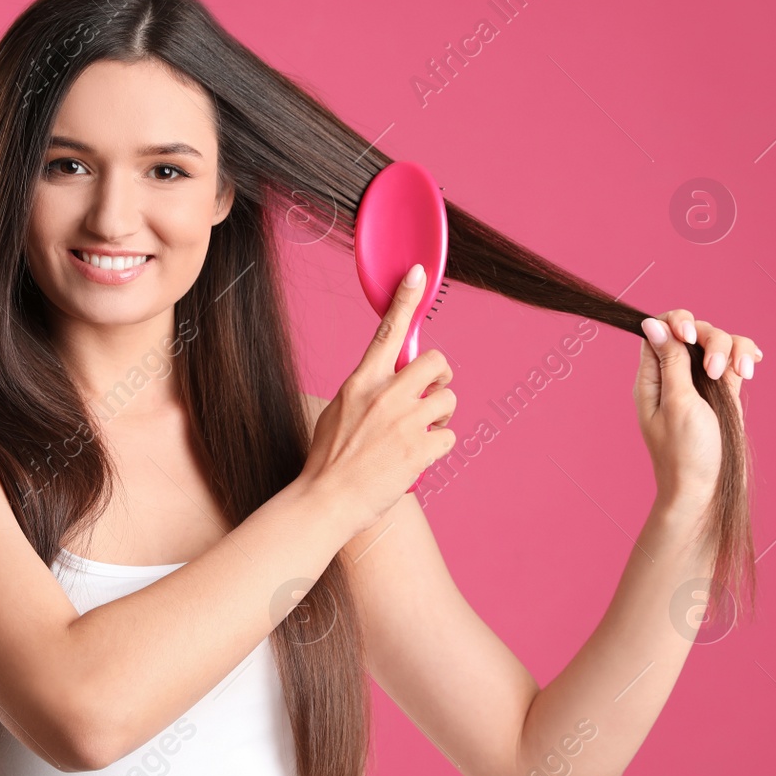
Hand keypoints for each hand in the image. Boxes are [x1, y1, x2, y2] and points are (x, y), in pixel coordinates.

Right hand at [300, 264, 457, 539]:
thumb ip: (364, 393)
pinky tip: (416, 459)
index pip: (387, 332)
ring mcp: (404, 421)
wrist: (326, 500)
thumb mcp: (336, 413)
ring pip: (448, 401)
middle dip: (441, 378)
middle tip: (431, 395)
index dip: (405, 299)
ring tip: (417, 437)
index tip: (418, 274)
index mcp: (361, 382)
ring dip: (439, 418)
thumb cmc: (328, 461)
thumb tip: (385, 384)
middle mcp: (384, 395)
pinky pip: (449, 437)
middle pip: (437, 363)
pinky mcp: (421, 448)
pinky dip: (437, 449)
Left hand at [635, 309, 762, 510]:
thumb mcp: (677, 403)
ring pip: (717, 343)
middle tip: (714, 372)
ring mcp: (700, 383)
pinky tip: (751, 367)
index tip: (690, 336)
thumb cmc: (687, 453)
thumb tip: (652, 323)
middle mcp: (674, 377)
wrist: (707, 491)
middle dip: (711, 339)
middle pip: (692, 331)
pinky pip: (733, 361)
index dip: (677, 322)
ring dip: (732, 349)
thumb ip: (670, 362)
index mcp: (652, 378)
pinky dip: (744, 357)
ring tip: (740, 374)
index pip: (658, 329)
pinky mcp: (723, 392)